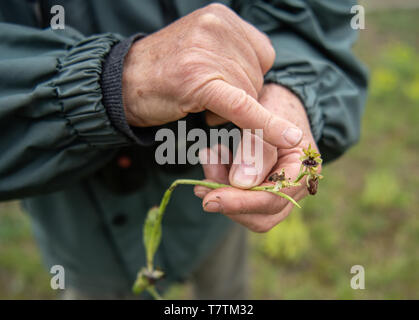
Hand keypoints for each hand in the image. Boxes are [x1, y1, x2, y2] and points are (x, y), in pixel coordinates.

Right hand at [122, 3, 302, 147]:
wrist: (121, 83)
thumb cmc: (162, 71)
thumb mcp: (200, 48)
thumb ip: (231, 52)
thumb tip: (260, 76)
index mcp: (220, 17)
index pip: (262, 54)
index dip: (250, 77)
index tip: (225, 85)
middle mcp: (216, 27)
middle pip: (256, 75)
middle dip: (237, 94)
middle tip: (202, 94)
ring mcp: (207, 52)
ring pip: (249, 94)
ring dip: (227, 109)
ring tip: (195, 99)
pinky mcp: (200, 81)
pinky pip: (242, 105)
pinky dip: (264, 124)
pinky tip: (286, 137)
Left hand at [194, 83, 321, 231]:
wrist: (276, 101)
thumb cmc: (274, 106)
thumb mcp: (265, 119)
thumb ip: (255, 151)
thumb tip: (239, 184)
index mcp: (303, 170)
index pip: (274, 199)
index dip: (242, 203)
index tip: (211, 199)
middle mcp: (294, 188)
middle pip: (261, 217)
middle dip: (229, 202)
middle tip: (201, 185)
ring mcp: (277, 191)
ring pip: (247, 211)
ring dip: (221, 190)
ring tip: (208, 158)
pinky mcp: (260, 188)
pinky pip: (240, 197)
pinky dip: (221, 182)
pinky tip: (213, 159)